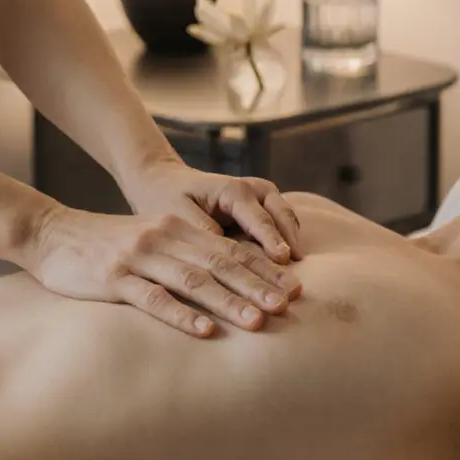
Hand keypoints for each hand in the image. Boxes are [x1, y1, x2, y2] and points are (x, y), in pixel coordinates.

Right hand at [21, 206, 302, 337]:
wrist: (52, 234)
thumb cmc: (106, 246)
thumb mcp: (150, 242)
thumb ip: (185, 255)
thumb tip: (229, 280)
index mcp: (176, 229)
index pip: (229, 250)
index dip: (263, 269)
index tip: (295, 288)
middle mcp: (163, 239)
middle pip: (219, 263)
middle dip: (257, 285)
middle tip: (288, 306)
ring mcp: (138, 258)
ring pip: (193, 280)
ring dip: (228, 301)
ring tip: (258, 322)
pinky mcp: (114, 279)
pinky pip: (153, 298)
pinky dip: (180, 314)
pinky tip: (204, 330)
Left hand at [121, 159, 302, 262]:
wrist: (163, 181)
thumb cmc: (166, 198)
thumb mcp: (176, 213)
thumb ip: (201, 229)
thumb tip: (225, 254)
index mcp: (232, 189)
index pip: (258, 218)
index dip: (272, 241)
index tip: (283, 260)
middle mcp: (253, 189)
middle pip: (281, 216)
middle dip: (291, 244)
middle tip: (295, 276)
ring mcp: (261, 197)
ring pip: (287, 219)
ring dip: (293, 245)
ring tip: (295, 278)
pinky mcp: (262, 208)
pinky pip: (281, 225)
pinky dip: (286, 244)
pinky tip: (285, 271)